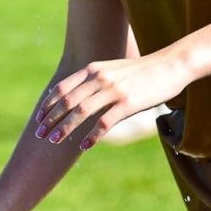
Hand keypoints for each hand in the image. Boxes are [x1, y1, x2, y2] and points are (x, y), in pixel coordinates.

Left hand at [33, 53, 187, 149]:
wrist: (171, 65)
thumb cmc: (142, 71)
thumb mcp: (114, 70)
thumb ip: (96, 80)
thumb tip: (79, 98)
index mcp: (93, 69)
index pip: (62, 88)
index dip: (48, 104)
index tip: (39, 118)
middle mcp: (99, 78)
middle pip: (67, 101)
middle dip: (51, 119)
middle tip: (40, 135)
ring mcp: (113, 90)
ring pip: (81, 112)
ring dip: (66, 128)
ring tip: (55, 141)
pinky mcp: (128, 103)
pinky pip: (103, 122)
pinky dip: (91, 136)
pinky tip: (83, 146)